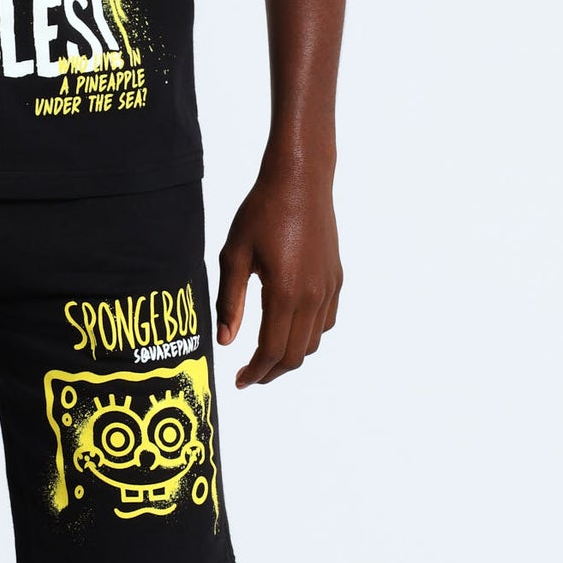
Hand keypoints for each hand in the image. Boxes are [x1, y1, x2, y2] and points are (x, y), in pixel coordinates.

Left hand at [215, 163, 341, 386]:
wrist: (300, 181)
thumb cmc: (262, 211)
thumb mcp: (234, 254)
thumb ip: (230, 301)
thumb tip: (226, 342)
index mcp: (285, 292)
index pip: (271, 350)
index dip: (255, 372)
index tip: (239, 381)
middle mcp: (313, 296)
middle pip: (295, 354)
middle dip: (272, 372)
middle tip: (250, 375)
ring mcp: (328, 288)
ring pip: (313, 341)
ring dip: (290, 354)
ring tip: (265, 354)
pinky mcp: (336, 279)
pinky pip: (326, 321)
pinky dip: (308, 334)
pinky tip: (288, 326)